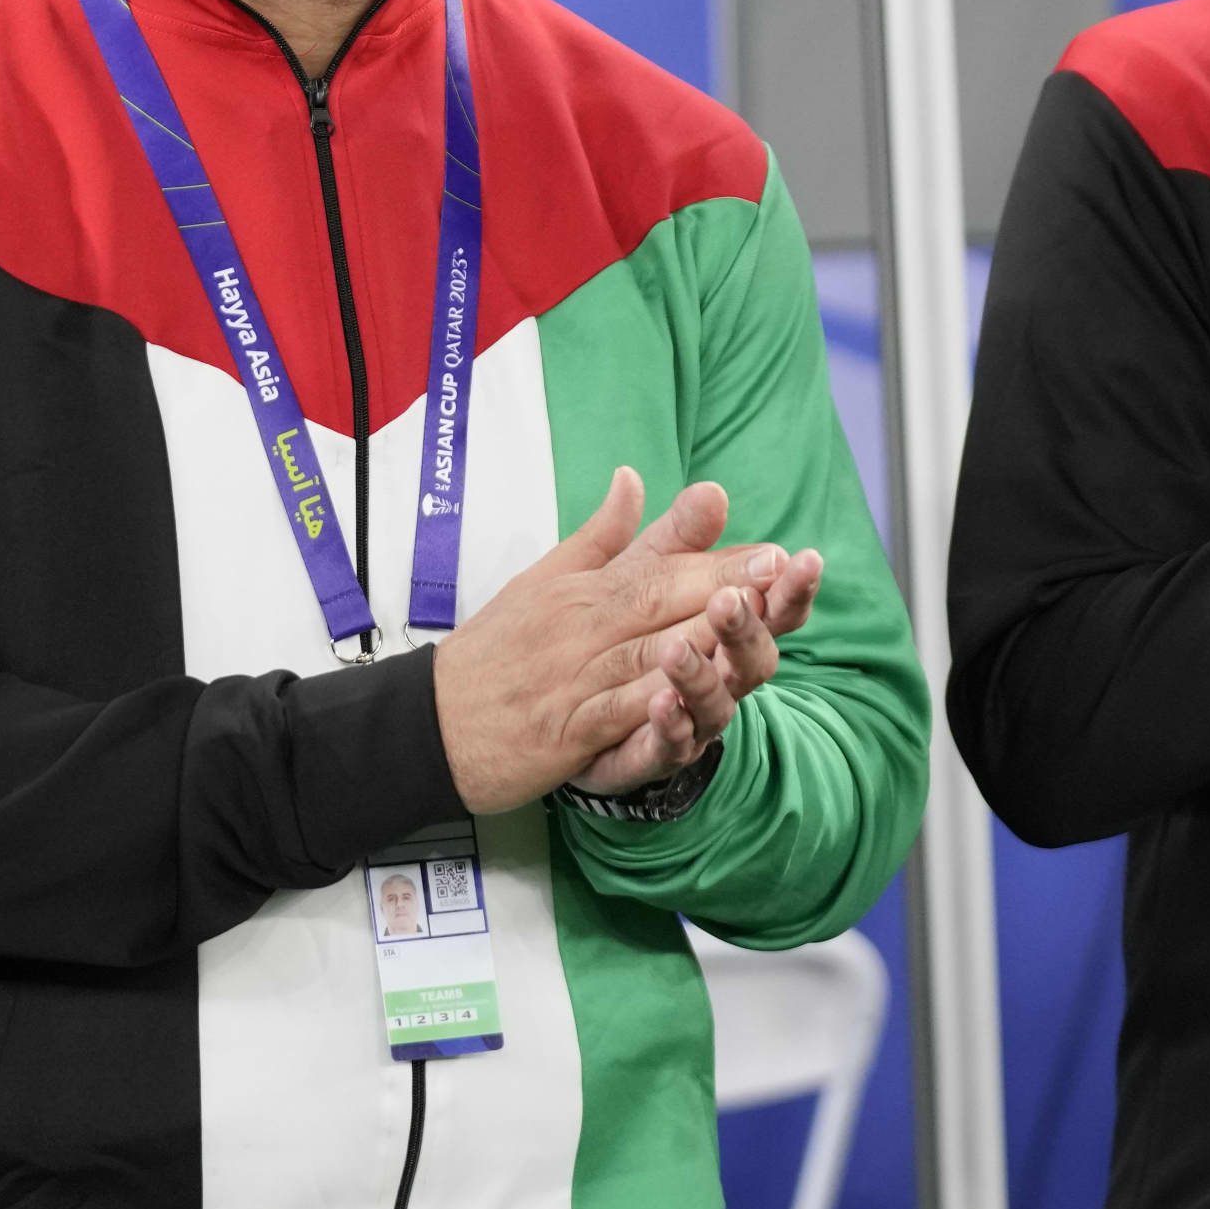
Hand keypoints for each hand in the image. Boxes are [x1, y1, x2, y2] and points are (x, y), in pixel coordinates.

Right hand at [430, 469, 790, 812]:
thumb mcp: (542, 579)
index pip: (659, 566)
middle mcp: (580, 627)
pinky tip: (690, 703)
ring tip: (750, 629)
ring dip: (701, 641)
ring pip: (645, 654)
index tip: (774, 553)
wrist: (428, 720)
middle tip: (781, 574)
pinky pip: (613, 715)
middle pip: (659, 600)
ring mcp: (572, 679)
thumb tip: (634, 477)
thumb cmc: (491, 652)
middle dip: (724, 587)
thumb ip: (600, 536)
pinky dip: (652, 709)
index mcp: (581, 591)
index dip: (719, 560)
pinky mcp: (563, 731)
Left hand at [569, 545, 827, 795]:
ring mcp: (693, 719)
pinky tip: (659, 704)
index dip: (791, 587)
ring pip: (716, 704)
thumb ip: (677, 539)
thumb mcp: (643, 577)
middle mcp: (721, 677)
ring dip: (702, 677)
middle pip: (755, 657)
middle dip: (748, 627)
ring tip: (679, 648)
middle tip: (732, 598)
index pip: (772, 606)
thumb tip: (709, 488)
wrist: (569, 707)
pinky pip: (671, 746)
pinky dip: (670, 726)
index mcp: (726, 631)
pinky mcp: (654, 753)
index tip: (804, 559)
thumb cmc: (626, 636)